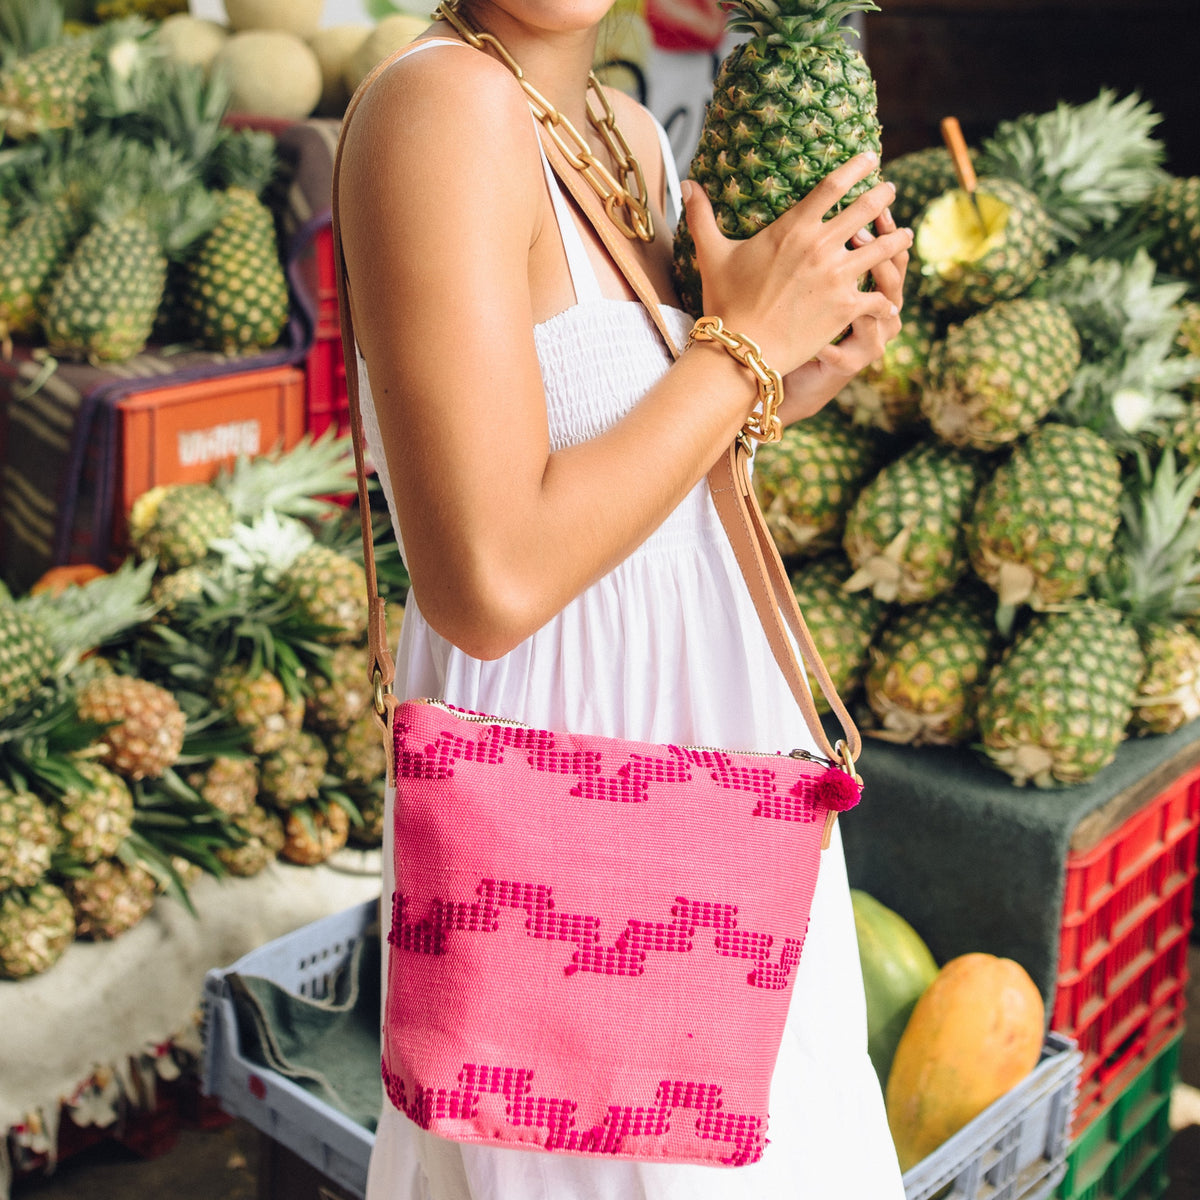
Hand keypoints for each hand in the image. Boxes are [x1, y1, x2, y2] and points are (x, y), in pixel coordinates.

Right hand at [681, 152, 912, 379]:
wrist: (742, 348)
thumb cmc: (725, 302)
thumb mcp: (712, 255)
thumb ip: (702, 216)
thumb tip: (686, 184)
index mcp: (794, 228)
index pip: (833, 186)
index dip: (857, 167)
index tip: (871, 158)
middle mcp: (822, 247)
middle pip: (866, 210)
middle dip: (883, 197)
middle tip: (890, 191)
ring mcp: (838, 277)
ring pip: (883, 250)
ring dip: (897, 240)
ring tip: (904, 235)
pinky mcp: (847, 308)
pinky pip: (879, 297)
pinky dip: (887, 299)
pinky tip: (892, 299)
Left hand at [774, 204, 910, 422]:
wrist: (790, 367)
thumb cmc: (800, 318)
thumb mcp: (814, 280)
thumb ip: (817, 242)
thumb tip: (805, 198)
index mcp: (873, 284)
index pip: (888, 247)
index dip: (884, 224)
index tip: (873, 201)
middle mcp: (881, 311)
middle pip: (893, 275)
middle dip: (882, 250)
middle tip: (860, 230)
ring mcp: (870, 338)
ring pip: (881, 313)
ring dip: (865, 296)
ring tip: (842, 276)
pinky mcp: (849, 362)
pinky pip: (844, 351)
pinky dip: (830, 344)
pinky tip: (815, 339)